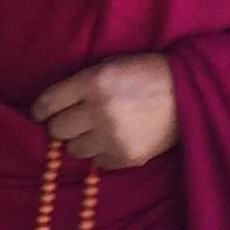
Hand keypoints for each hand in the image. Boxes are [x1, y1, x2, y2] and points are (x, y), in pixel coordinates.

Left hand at [29, 52, 177, 169]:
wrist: (189, 92)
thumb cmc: (144, 74)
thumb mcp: (109, 66)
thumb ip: (81, 85)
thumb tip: (50, 108)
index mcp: (93, 82)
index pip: (48, 103)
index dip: (40, 110)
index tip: (40, 113)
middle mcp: (100, 110)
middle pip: (57, 130)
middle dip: (62, 125)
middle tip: (73, 120)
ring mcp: (113, 136)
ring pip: (74, 149)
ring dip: (81, 141)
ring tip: (96, 130)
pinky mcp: (127, 157)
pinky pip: (97, 163)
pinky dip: (101, 153)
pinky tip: (114, 140)